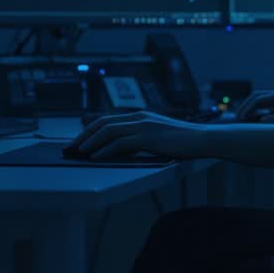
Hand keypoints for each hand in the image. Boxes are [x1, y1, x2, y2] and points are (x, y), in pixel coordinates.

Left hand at [69, 111, 207, 160]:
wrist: (202, 138)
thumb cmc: (183, 141)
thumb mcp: (158, 137)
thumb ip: (141, 140)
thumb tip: (122, 150)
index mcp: (140, 116)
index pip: (108, 120)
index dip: (91, 130)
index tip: (80, 140)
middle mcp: (139, 117)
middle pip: (102, 123)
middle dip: (84, 135)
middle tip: (72, 147)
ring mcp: (142, 125)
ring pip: (108, 131)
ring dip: (90, 142)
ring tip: (79, 152)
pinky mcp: (147, 137)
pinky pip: (119, 142)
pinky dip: (105, 150)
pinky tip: (96, 156)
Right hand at [236, 89, 273, 122]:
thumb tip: (261, 120)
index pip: (257, 99)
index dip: (246, 109)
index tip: (239, 120)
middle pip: (256, 97)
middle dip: (245, 107)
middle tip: (236, 120)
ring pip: (260, 103)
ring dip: (250, 110)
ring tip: (242, 123)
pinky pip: (267, 109)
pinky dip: (258, 114)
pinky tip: (256, 124)